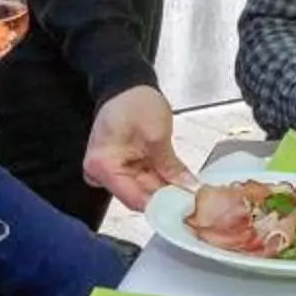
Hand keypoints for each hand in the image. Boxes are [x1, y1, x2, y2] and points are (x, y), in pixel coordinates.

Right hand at [84, 84, 192, 207]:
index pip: (134, 199)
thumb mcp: (156, 135)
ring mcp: (111, 173)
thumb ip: (171, 167)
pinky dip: (162, 182)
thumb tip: (188, 189)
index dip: (162, 206)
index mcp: (103, 166)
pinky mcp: (122, 169)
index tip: (186, 209)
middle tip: (195, 201)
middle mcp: (101, 174)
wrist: (127, 87)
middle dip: (167, 199)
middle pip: (139, 197)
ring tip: (191, 191)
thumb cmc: (134, 103)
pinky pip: (144, 182)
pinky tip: (180, 183)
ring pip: (144, 191)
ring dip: (167, 191)